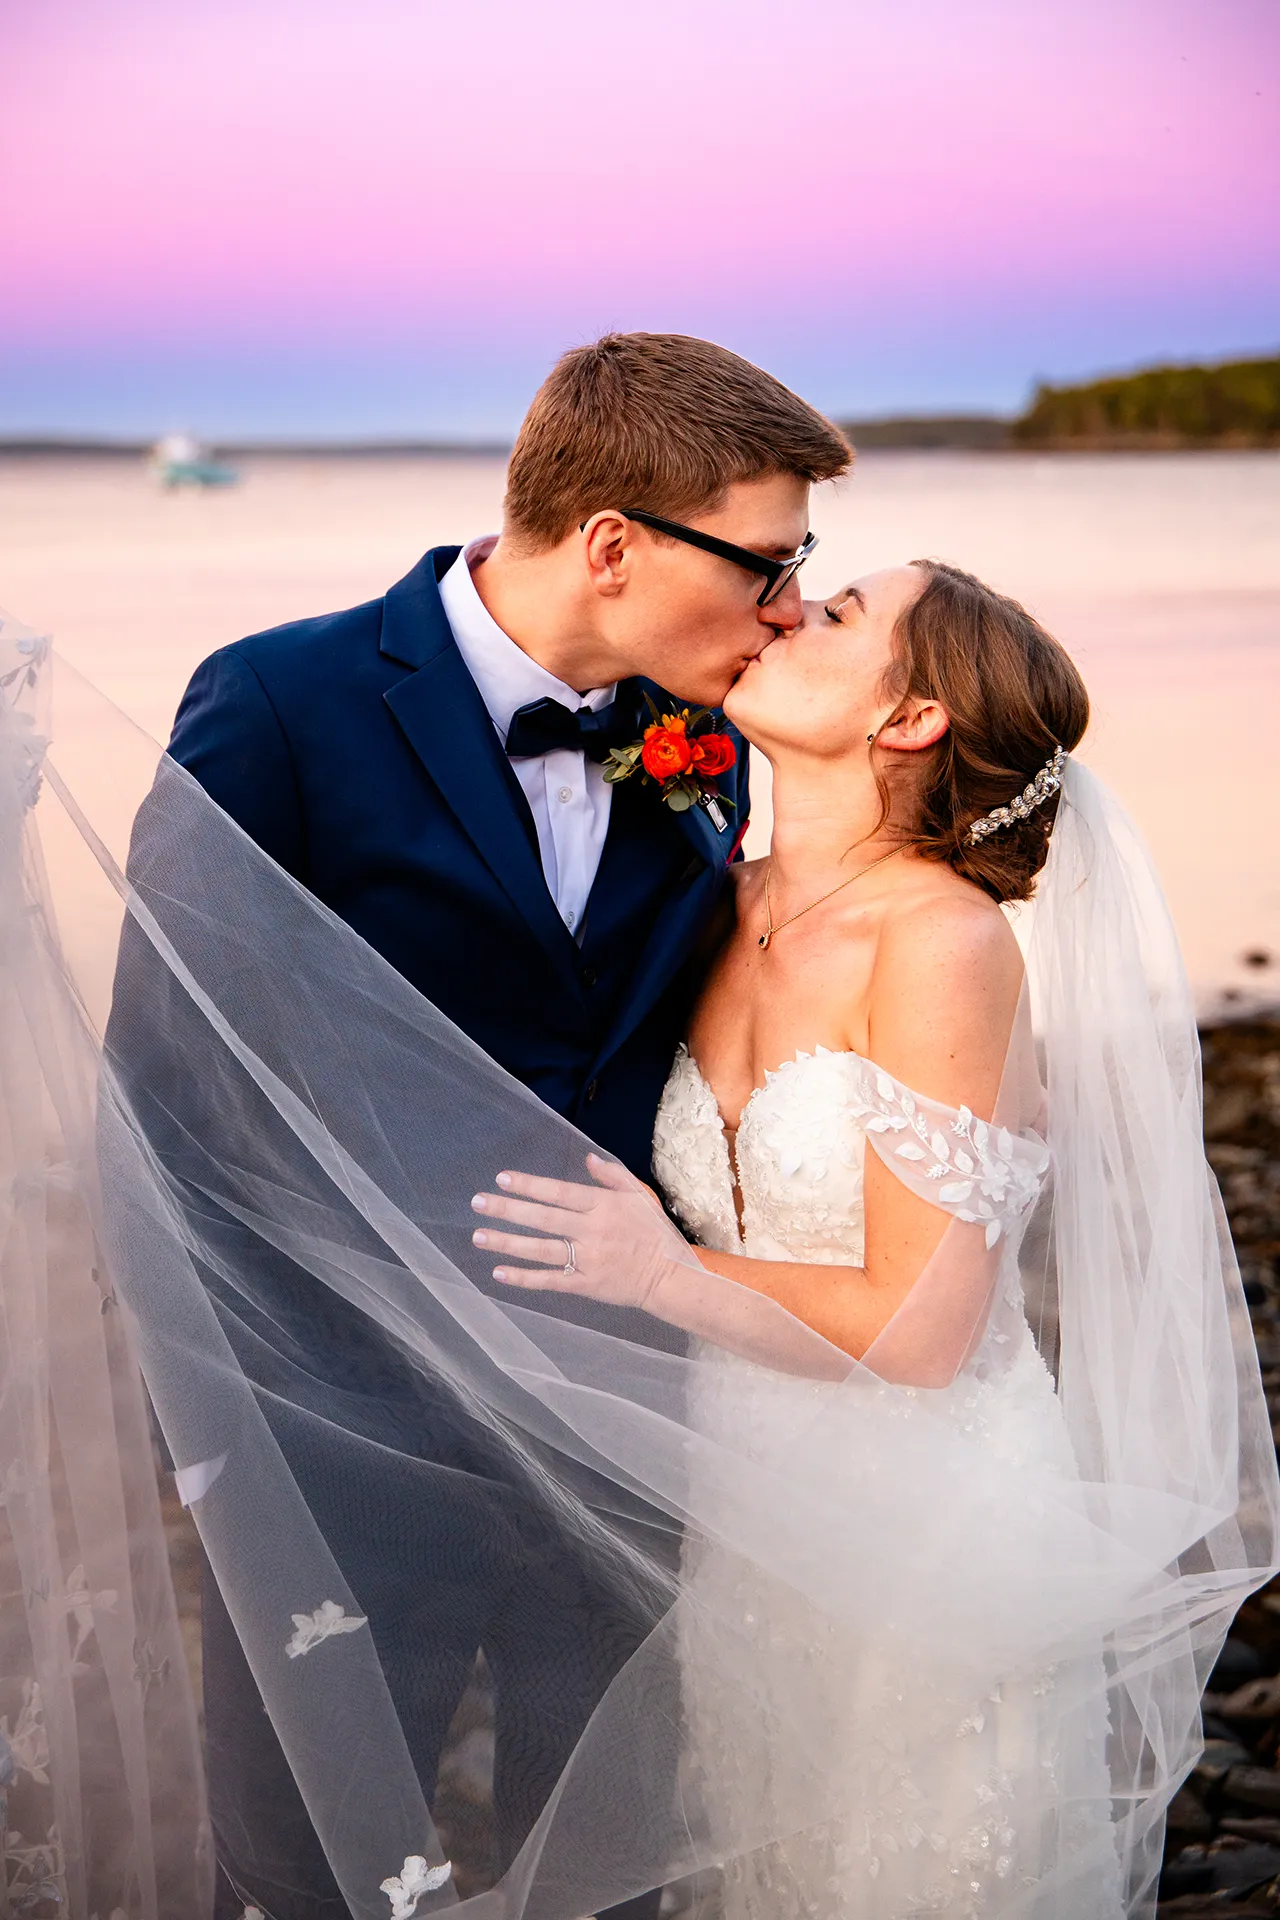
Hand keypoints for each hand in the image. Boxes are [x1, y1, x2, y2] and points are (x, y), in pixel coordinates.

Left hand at [470, 1154, 689, 1311]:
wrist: (670, 1276)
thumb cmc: (655, 1234)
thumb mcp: (640, 1197)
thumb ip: (612, 1176)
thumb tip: (587, 1158)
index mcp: (603, 1206)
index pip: (559, 1192)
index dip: (529, 1185)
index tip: (501, 1179)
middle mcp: (592, 1230)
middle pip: (543, 1218)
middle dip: (507, 1209)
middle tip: (477, 1202)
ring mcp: (587, 1259)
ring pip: (540, 1249)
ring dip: (507, 1242)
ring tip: (478, 1236)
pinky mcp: (585, 1284)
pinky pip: (550, 1280)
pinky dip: (524, 1278)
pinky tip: (499, 1272)